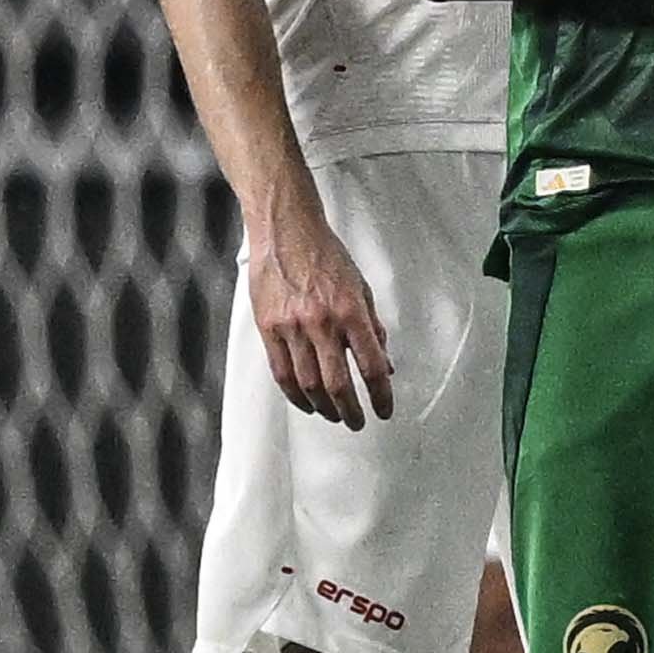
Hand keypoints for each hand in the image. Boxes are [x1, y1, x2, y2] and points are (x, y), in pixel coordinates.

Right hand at [247, 210, 395, 427]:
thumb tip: (384, 365)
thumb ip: (373, 328)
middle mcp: (321, 322)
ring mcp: (292, 326)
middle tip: (357, 421)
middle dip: (351, 411)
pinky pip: (282, 373)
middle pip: (338, 384)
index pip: (371, 366)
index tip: (384, 410)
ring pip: (308, 384)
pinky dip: (296, 394)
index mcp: (350, 311)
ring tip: (334, 415)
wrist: (285, 230)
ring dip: (324, 407)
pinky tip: (307, 402)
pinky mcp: (269, 327)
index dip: (381, 395)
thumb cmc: (325, 256)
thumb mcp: (361, 287)